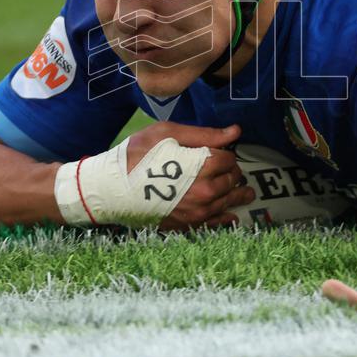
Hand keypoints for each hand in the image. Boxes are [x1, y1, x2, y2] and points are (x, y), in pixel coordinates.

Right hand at [125, 121, 255, 230]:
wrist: (110, 188)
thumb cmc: (136, 155)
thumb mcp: (167, 133)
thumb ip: (204, 134)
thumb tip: (235, 131)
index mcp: (201, 165)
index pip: (228, 158)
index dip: (226, 152)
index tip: (221, 150)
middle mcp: (204, 191)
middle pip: (231, 180)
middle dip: (233, 172)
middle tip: (232, 169)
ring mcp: (196, 211)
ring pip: (227, 202)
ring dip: (238, 195)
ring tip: (246, 192)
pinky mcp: (186, 224)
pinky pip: (214, 224)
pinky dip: (226, 219)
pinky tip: (232, 216)